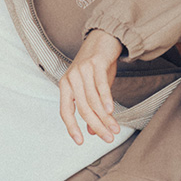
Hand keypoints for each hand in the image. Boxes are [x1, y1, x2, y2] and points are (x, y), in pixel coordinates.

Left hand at [59, 29, 122, 144]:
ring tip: (115, 129)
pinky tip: (112, 111)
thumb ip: (91, 109)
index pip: (65, 112)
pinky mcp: (95, 63)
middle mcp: (71, 78)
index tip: (80, 142)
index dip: (72, 128)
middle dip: (97, 126)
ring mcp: (82, 70)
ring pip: (93, 100)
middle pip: (83, 109)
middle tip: (108, 138)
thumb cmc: (96, 65)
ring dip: (106, 117)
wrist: (102, 38)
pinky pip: (101, 86)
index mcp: (65, 86)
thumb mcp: (91, 88)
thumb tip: (93, 131)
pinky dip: (106, 100)